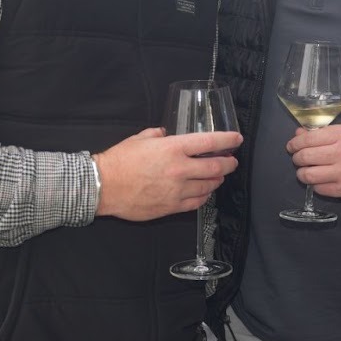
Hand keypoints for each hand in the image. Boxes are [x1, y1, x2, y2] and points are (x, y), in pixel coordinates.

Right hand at [93, 127, 240, 221]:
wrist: (103, 186)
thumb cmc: (119, 161)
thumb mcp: (140, 138)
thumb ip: (158, 135)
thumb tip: (167, 134)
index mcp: (173, 148)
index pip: (209, 142)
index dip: (227, 140)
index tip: (237, 139)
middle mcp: (179, 169)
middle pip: (215, 167)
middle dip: (229, 163)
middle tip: (232, 161)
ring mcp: (177, 190)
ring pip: (208, 186)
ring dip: (217, 180)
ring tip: (219, 176)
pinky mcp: (172, 206)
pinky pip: (196, 202)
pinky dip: (204, 196)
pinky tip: (204, 192)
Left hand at [286, 124, 340, 202]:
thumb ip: (324, 133)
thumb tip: (298, 134)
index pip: (308, 139)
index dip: (295, 143)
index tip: (291, 146)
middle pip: (305, 157)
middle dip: (296, 158)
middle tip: (297, 159)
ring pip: (308, 175)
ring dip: (301, 173)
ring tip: (304, 171)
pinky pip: (319, 189)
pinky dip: (315, 185)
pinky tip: (319, 180)